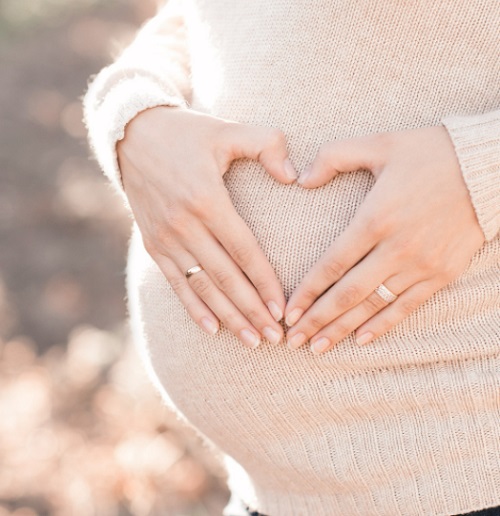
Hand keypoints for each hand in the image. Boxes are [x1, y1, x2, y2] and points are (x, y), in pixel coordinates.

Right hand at [117, 106, 297, 347]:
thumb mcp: (227, 130)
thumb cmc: (187, 134)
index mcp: (207, 199)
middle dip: (252, 310)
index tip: (283, 308)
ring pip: (203, 286)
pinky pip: (175, 283)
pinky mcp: (152, 245)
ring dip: (228, 316)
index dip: (265, 282)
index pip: (244, 250)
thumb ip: (266, 145)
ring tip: (252, 340)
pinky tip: (211, 328)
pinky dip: (193, 308)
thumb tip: (294, 177)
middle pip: (226, 277)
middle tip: (276, 337)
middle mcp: (184, 225)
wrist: (132, 136)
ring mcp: (165, 238)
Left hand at [284, 126, 484, 353]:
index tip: (288, 312)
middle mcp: (396, 249)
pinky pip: (406, 307)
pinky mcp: (441, 275)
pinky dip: (382, 325)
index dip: (307, 292)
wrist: (492, 169)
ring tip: (317, 348)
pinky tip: (361, 340)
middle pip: (347, 294)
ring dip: (342, 329)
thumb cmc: (431, 154)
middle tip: (293, 341)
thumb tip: (302, 180)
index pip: (332, 264)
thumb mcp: (380, 143)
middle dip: (317, 320)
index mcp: (375, 218)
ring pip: (373, 306)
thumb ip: (334, 157)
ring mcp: (420, 265)